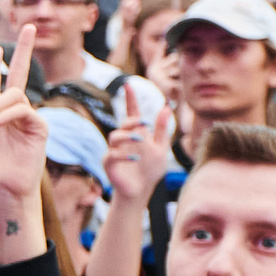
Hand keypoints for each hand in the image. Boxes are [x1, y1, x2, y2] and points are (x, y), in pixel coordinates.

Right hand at [104, 83, 177, 201]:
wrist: (141, 191)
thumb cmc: (150, 170)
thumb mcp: (161, 148)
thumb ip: (162, 129)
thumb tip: (166, 107)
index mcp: (136, 134)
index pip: (132, 112)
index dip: (130, 98)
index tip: (128, 84)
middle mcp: (124, 141)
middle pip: (123, 124)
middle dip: (131, 121)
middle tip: (143, 123)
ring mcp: (115, 151)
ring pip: (115, 137)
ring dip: (127, 137)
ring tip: (140, 140)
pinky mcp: (109, 164)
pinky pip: (112, 155)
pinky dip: (124, 155)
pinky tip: (136, 158)